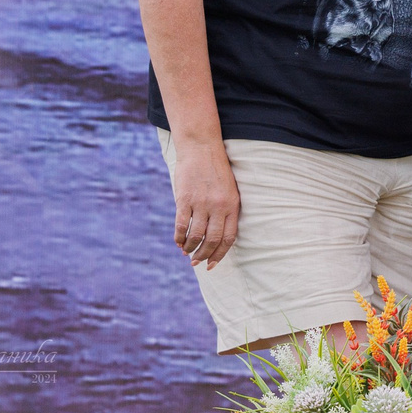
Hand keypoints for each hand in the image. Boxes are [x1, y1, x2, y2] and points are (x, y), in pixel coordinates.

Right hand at [172, 140, 241, 270]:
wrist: (201, 148)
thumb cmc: (216, 171)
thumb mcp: (230, 190)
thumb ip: (226, 211)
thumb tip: (218, 235)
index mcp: (233, 205)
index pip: (228, 238)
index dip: (220, 254)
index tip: (212, 264)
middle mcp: (219, 206)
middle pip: (212, 240)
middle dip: (204, 255)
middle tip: (196, 262)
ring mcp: (201, 203)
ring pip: (196, 235)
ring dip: (190, 248)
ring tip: (187, 252)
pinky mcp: (185, 199)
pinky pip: (181, 224)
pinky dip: (179, 237)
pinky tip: (178, 242)